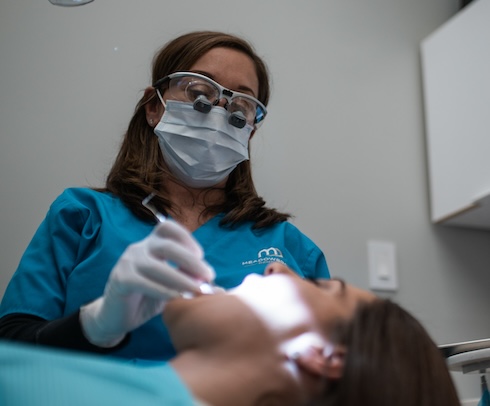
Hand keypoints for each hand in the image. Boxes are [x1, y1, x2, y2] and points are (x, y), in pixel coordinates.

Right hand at [80, 220, 213, 346]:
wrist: (116, 316)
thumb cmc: (148, 297)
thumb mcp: (172, 286)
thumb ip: (189, 281)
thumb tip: (220, 289)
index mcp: (152, 244)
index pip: (167, 227)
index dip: (186, 237)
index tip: (202, 255)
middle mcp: (139, 248)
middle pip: (167, 245)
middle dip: (191, 260)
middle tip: (209, 276)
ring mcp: (127, 262)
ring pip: (156, 265)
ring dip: (181, 278)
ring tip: (198, 291)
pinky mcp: (120, 279)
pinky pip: (143, 282)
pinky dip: (163, 290)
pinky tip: (177, 298)